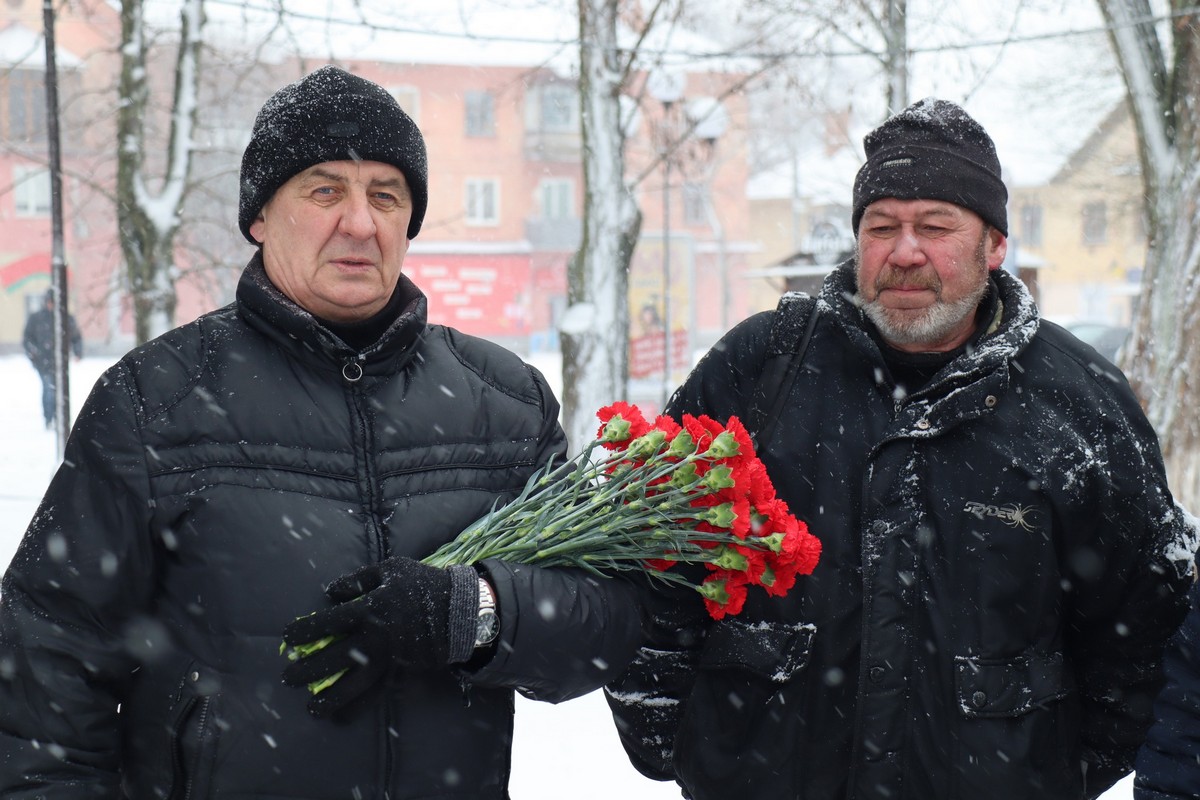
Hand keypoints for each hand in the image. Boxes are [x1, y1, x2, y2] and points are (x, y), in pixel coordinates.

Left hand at [281, 556, 478, 716]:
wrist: (458, 608)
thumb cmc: (423, 583)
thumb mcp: (391, 569)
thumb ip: (358, 580)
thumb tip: (331, 593)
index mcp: (369, 608)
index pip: (328, 622)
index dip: (305, 631)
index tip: (288, 638)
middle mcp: (374, 636)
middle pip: (334, 656)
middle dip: (308, 669)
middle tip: (288, 678)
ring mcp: (388, 657)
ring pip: (353, 682)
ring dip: (330, 697)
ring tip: (311, 709)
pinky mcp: (401, 670)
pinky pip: (376, 693)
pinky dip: (358, 707)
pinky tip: (341, 717)